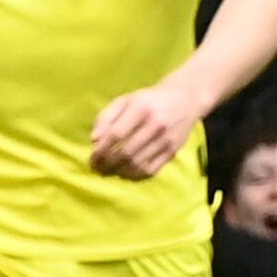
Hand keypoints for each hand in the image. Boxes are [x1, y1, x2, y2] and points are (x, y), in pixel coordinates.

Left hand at [88, 75, 204, 178]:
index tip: (92, 158)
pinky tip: (125, 173)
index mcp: (141, 108)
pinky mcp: (173, 151)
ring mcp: (167, 140)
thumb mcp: (125, 100)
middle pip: (126, 153)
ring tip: (108, 172)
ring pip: (138, 164)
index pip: (116, 135)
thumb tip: (94, 141)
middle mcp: (156, 124)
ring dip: (119, 172)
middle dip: (107, 165)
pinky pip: (151, 171)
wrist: (185, 99)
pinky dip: (134, 176)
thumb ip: (105, 118)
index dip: (101, 150)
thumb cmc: (148, 100)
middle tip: (97, 169)